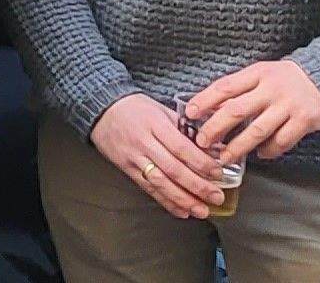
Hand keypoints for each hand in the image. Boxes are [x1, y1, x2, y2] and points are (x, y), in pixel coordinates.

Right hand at [89, 92, 229, 217]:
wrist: (101, 110)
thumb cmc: (136, 108)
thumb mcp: (162, 110)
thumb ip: (186, 128)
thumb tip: (214, 147)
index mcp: (155, 124)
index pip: (181, 148)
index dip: (201, 163)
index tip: (218, 173)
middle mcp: (144, 143)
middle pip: (173, 169)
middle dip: (197, 186)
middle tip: (216, 197)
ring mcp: (134, 158)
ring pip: (161, 183)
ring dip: (183, 200)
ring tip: (202, 210)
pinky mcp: (127, 169)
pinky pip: (148, 189)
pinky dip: (166, 202)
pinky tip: (182, 211)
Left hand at [186, 59, 319, 163]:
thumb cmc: (287, 79)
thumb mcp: (262, 74)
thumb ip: (241, 88)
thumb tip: (210, 107)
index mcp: (257, 73)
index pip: (225, 86)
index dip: (204, 100)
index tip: (189, 113)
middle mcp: (271, 88)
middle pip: (236, 109)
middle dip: (215, 128)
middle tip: (203, 141)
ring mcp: (288, 105)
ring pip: (257, 129)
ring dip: (238, 146)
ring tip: (225, 157)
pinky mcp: (305, 121)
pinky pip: (282, 140)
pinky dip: (269, 150)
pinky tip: (260, 155)